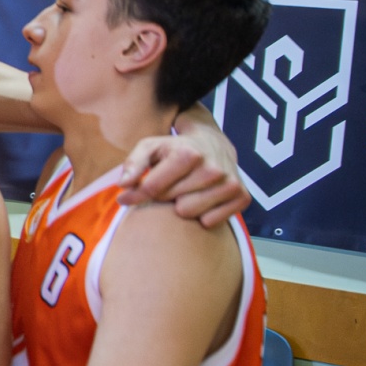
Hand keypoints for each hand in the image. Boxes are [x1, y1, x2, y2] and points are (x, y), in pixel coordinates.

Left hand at [119, 125, 248, 227]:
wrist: (214, 143)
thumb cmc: (175, 148)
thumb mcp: (149, 147)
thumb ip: (133, 164)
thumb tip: (123, 185)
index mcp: (189, 154)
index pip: (153, 189)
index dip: (135, 196)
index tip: (124, 198)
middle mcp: (213, 169)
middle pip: (171, 202)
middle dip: (165, 195)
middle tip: (171, 183)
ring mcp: (230, 184)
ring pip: (189, 214)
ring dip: (183, 204)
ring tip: (187, 189)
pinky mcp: (242, 197)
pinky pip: (211, 222)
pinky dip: (203, 214)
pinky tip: (203, 197)